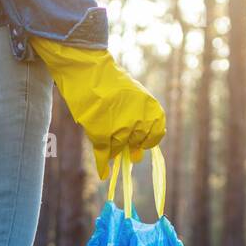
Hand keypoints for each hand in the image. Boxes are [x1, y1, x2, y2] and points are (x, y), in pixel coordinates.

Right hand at [29, 37, 164, 178]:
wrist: (89, 72)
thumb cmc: (111, 82)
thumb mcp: (134, 96)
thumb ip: (140, 121)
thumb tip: (137, 156)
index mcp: (151, 110)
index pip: (156, 136)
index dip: (147, 139)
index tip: (140, 138)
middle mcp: (139, 122)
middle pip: (136, 143)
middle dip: (128, 141)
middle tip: (118, 129)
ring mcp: (121, 130)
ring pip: (118, 149)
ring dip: (112, 144)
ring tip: (103, 126)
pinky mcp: (103, 136)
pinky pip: (104, 156)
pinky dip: (103, 166)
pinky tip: (103, 173)